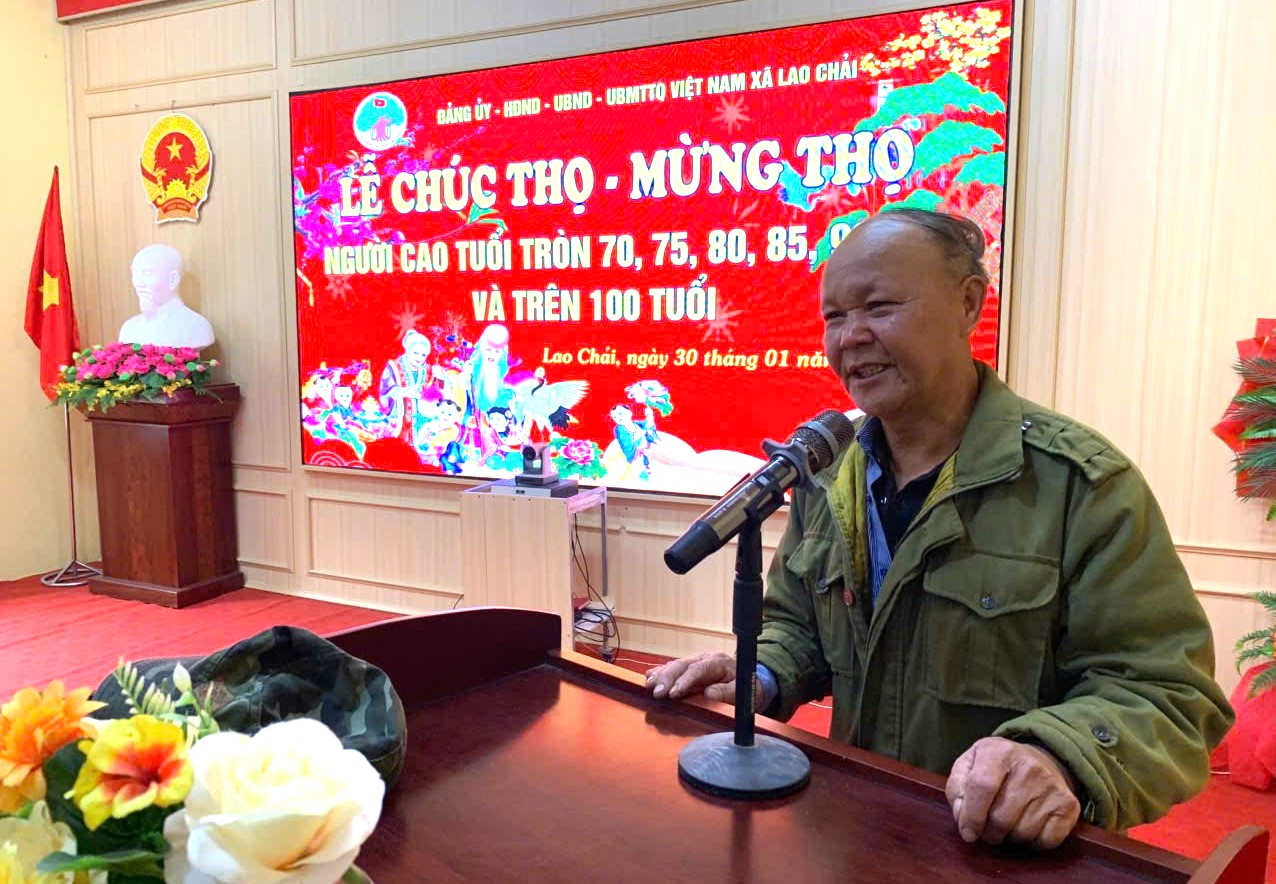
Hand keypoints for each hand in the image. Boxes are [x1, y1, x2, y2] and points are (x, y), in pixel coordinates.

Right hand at [644, 652, 760, 705]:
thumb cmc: (747, 687)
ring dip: (661, 675)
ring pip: (675, 665)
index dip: (684, 681)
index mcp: (718, 662)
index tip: (673, 693)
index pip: (698, 669)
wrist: (750, 681)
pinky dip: (660, 672)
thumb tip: (708, 694)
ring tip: (648, 685)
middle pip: (682, 665)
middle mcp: (704, 658)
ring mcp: (696, 662)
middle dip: (667, 678)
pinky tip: (649, 677)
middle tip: (656, 692)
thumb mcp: (742, 691)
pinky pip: (673, 668)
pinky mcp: (690, 668)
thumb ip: (727, 693)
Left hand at [945, 737, 1080, 849]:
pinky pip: (1045, 841)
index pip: (982, 786)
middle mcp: (1029, 766)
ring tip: (1007, 823)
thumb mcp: (969, 765)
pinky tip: (1027, 826)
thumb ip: (957, 788)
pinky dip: (1032, 843)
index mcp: (999, 751)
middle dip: (988, 832)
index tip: (967, 833)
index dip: (971, 816)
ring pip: (1022, 833)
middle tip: (987, 828)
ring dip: (1009, 837)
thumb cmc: (996, 768)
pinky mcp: (1068, 806)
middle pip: (1001, 817)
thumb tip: (963, 818)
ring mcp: (1052, 786)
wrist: (1040, 761)